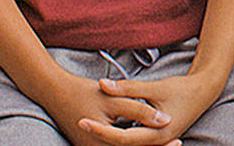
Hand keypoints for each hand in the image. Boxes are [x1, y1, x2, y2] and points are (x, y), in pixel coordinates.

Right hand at [39, 71, 180, 145]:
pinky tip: (144, 136)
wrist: (55, 92)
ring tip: (168, 141)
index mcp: (103, 144)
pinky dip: (130, 144)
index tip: (177, 141)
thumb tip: (165, 120)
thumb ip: (140, 111)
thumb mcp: (115, 99)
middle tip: (177, 143)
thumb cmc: (85, 93)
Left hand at [77, 69, 226, 144]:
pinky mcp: (154, 137)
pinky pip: (133, 140)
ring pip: (126, 145)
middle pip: (121, 145)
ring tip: (88, 125)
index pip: (121, 138)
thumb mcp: (154, 88)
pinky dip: (119, 135)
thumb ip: (128, 88)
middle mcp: (155, 143)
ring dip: (108, 137)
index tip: (82, 120)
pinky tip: (106, 127)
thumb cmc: (182, 90)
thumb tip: (102, 84)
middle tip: (79, 122)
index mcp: (156, 135)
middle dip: (100, 135)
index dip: (100, 129)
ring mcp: (155, 142)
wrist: (204, 91)